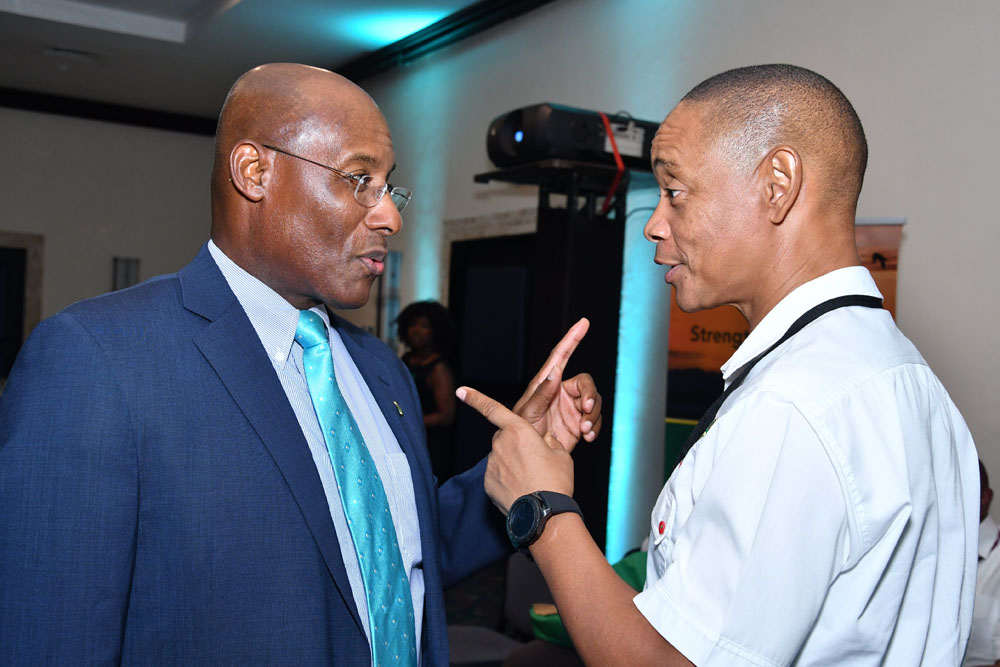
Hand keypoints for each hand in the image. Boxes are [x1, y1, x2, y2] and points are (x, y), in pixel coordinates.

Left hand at [456, 386, 573, 513]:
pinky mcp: (488, 483)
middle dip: (515, 444)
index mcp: (518, 431)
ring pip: (501, 457)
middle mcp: (500, 444)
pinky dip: (507, 479)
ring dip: (512, 463)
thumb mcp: (561, 454)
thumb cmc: (555, 482)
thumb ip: (548, 440)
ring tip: (531, 479)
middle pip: (504, 437)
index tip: (461, 391)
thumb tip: (544, 439)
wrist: (544, 515)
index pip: (493, 409)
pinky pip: (496, 475)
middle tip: (534, 461)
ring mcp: (492, 464)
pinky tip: (521, 488)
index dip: (476, 398)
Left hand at [513, 318, 601, 451]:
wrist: (528, 461)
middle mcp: (560, 393)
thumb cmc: (518, 435)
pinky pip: (595, 419)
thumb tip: (554, 371)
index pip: (560, 357)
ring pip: (594, 401)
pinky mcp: (580, 424)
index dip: (571, 338)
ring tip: (585, 430)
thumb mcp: (527, 414)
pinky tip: (587, 437)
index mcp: (545, 384)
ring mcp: (571, 408)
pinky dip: (596, 427)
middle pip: (586, 383)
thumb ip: (542, 393)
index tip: (583, 322)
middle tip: (586, 410)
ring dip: (593, 414)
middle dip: (590, 395)